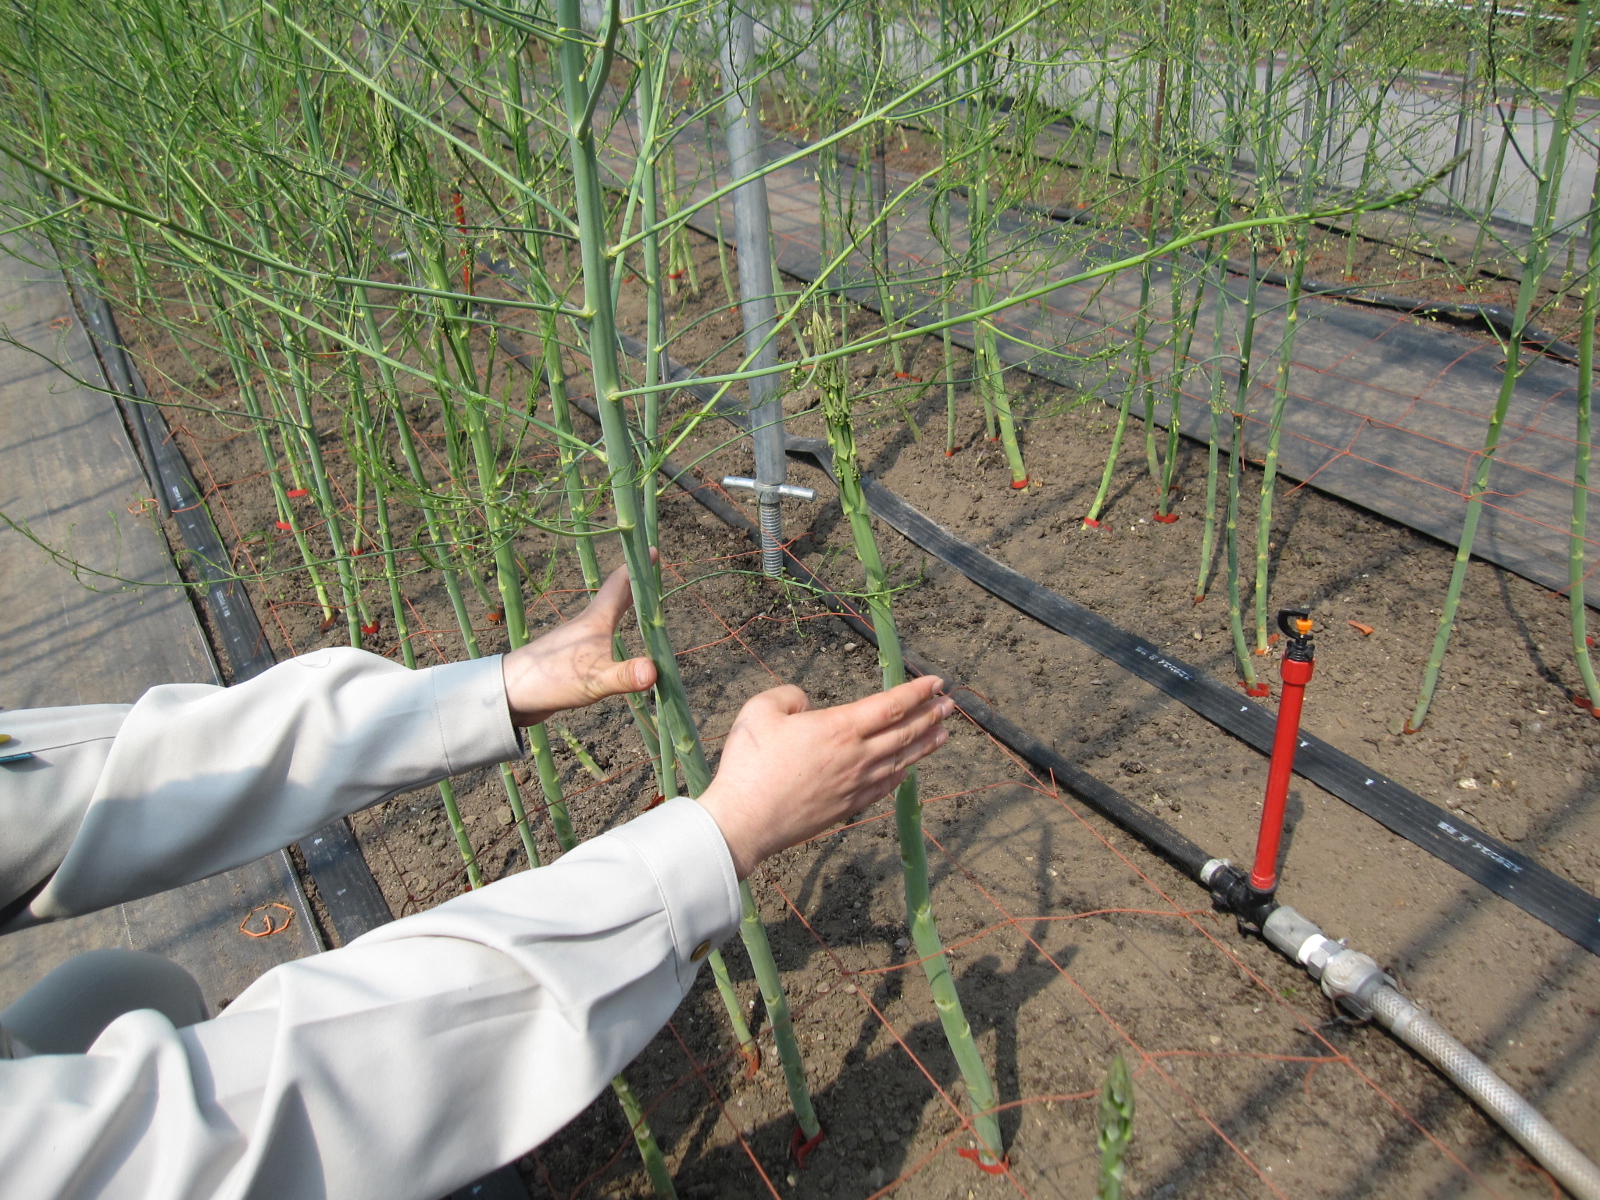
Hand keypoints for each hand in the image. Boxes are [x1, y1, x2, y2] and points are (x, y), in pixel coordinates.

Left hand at [501, 564, 656, 726]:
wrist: (510, 692)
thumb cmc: (550, 679)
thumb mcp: (594, 680)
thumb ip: (624, 676)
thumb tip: (653, 671)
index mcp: (595, 621)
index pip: (619, 585)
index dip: (637, 568)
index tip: (654, 550)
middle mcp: (587, 624)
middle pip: (615, 596)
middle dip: (635, 583)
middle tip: (654, 571)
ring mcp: (578, 638)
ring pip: (607, 614)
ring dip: (624, 604)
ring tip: (643, 603)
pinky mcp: (572, 654)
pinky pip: (601, 633)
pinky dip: (615, 627)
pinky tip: (616, 639)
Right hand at [695, 676, 954, 878]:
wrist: (744, 822)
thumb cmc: (749, 764)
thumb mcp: (760, 711)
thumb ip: (789, 696)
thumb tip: (806, 703)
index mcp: (839, 728)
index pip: (890, 705)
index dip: (916, 692)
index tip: (935, 682)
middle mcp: (856, 757)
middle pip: (905, 733)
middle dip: (931, 715)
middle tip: (950, 704)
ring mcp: (855, 785)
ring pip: (901, 761)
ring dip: (925, 745)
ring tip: (944, 733)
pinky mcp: (848, 808)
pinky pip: (885, 786)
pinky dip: (902, 774)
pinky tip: (908, 769)